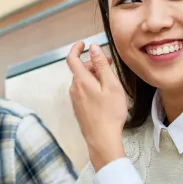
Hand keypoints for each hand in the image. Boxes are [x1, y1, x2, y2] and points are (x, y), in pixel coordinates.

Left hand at [65, 42, 128, 169]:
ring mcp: (75, 100)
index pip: (72, 59)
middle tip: (109, 65)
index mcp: (81, 81)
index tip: (83, 44)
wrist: (102, 139)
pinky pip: (83, 91)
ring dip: (93, 76)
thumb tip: (93, 48)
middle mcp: (74, 89)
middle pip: (80, 70)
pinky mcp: (79, 109)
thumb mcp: (111, 85)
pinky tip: (104, 95)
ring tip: (109, 82)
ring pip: (82, 81)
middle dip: (93, 63)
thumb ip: (101, 65)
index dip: (76, 49)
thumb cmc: (110, 113)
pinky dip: (91, 87)